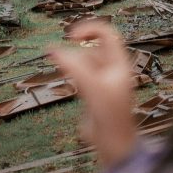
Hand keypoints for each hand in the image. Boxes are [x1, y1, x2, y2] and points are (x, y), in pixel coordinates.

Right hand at [49, 21, 136, 167]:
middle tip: (56, 51)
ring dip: (71, 59)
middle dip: (75, 47)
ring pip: (84, 61)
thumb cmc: (110, 116)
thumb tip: (53, 50)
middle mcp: (112, 69)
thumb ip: (73, 67)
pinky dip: (71, 70)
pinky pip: (80, 74)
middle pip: (92, 48)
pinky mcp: (93, 92)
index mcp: (119, 63)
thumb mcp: (91, 86)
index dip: (89, 29)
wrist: (112, 143)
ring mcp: (102, 81)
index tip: (71, 36)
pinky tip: (62, 72)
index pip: (107, 34)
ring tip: (55, 59)